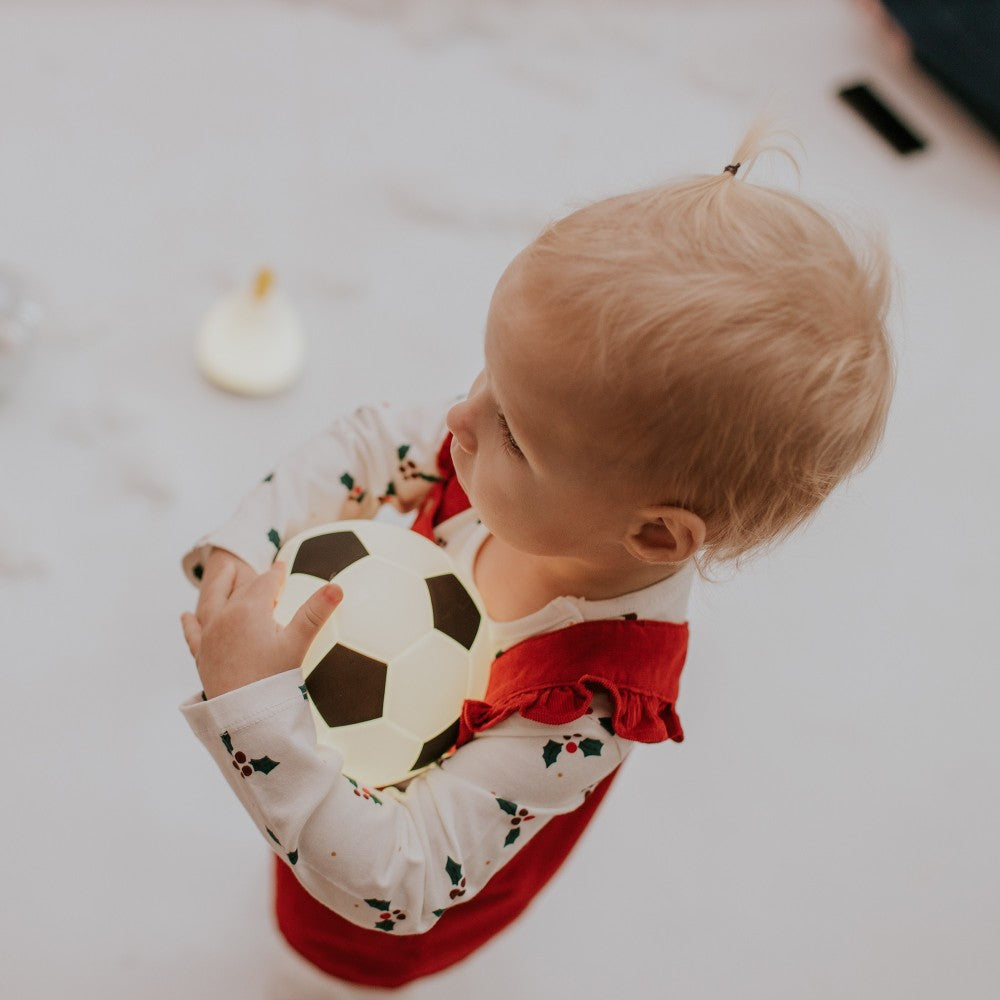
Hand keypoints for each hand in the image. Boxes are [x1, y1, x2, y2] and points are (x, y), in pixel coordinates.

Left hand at [181, 561, 342, 698]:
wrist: (244, 714)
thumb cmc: (273, 678)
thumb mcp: (298, 642)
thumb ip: (315, 612)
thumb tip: (337, 586)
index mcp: (249, 610)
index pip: (265, 583)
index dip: (276, 573)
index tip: (281, 565)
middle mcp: (225, 616)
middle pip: (239, 588)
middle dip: (252, 578)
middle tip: (259, 571)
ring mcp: (209, 635)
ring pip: (211, 601)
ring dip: (218, 584)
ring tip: (224, 572)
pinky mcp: (201, 655)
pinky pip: (192, 632)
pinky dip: (189, 622)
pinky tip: (186, 615)